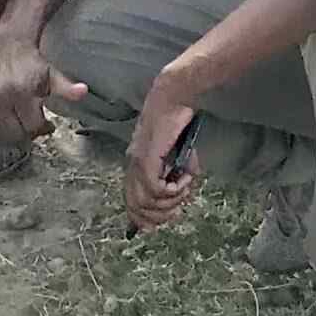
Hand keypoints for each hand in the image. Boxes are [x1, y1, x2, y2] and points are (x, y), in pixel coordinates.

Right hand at [0, 27, 87, 148]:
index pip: (32, 126)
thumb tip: (83, 92)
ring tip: (20, 123)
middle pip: (15, 134)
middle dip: (27, 132)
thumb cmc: (32, 63)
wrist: (7, 46)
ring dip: (11, 134)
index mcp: (21, 91)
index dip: (43, 128)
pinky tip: (6, 121)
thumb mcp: (52, 75)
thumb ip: (66, 87)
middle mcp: (0, 97)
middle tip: (33, 123)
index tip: (48, 125)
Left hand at [124, 82, 199, 233]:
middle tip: (178, 209)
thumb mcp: (175, 150)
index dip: (145, 217)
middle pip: (136, 207)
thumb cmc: (176, 118)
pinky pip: (155, 190)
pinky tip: (184, 179)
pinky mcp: (147, 158)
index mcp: (136, 162)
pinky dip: (173, 190)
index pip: (131, 200)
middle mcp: (132, 164)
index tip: (164, 221)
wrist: (174, 95)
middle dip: (160, 215)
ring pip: (146, 202)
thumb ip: (174, 170)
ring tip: (184, 188)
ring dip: (171, 201)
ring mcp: (138, 161)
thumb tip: (181, 191)